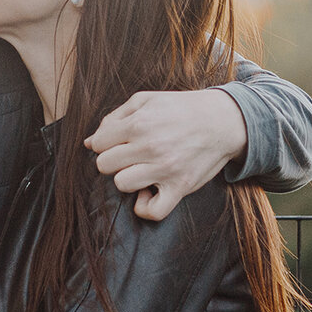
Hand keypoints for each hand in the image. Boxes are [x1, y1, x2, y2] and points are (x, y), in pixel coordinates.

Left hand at [85, 88, 247, 220]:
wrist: (222, 121)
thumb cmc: (181, 109)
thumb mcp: (146, 100)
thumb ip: (115, 117)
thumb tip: (90, 142)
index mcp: (138, 123)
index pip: (98, 144)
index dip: (106, 143)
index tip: (120, 142)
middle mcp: (150, 147)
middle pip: (105, 165)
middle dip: (114, 160)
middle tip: (131, 155)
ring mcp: (165, 169)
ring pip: (122, 184)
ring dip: (128, 179)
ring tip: (142, 170)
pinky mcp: (180, 187)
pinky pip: (152, 211)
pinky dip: (145, 206)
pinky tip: (149, 192)